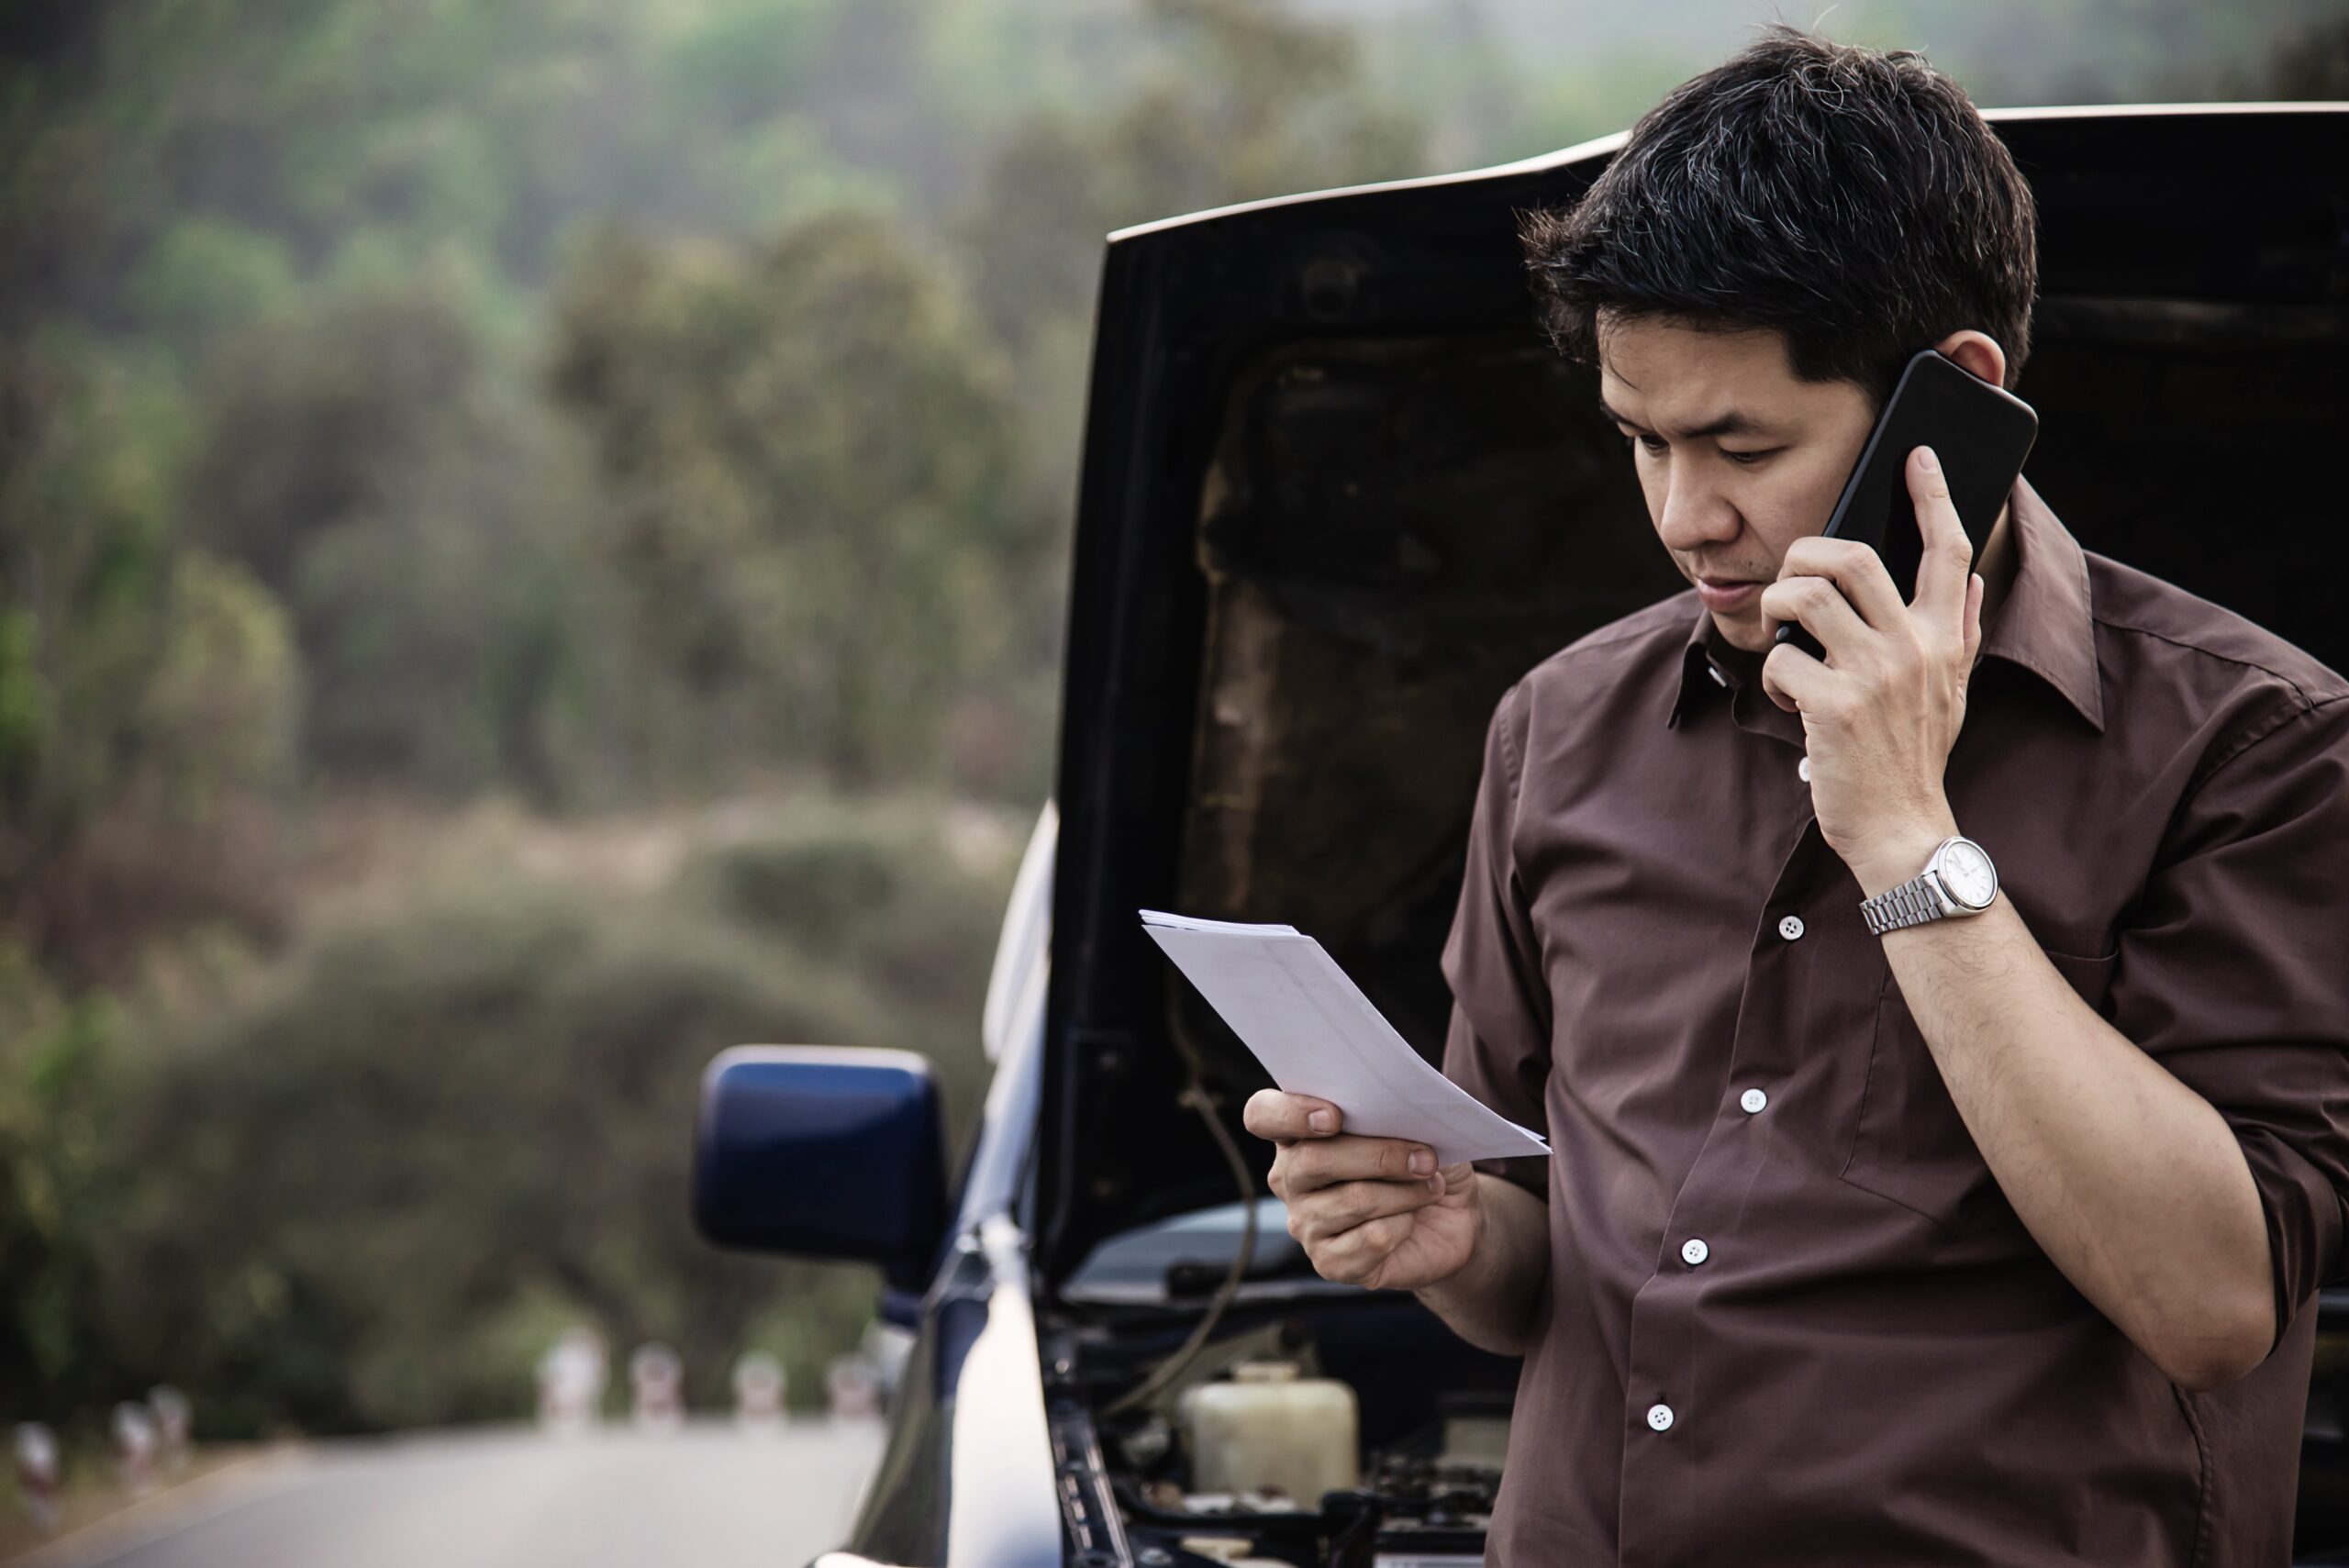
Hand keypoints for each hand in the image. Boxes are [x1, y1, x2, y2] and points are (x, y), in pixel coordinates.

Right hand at [1243, 1089, 1479, 1290]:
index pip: (1262, 1115)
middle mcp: (1291, 1178)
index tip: (1334, 1117)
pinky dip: (1403, 1225)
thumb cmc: (1424, 1160)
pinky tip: (1411, 1220)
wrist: (1450, 1218)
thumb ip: (1397, 1109)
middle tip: (1426, 1157)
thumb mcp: (1417, 1124)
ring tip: (1430, 1186)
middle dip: (1380, 1155)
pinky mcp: (1329, 1262)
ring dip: (1404, 1192)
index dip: (1289, 1113)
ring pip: (1352, 1200)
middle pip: (1312, 1160)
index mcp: (1298, 1131)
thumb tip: (1403, 1107)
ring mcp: (1304, 1223)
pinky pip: (1369, 1240)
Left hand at [1759, 445, 1984, 894]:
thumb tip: (1970, 577)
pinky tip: (1791, 701)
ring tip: (1787, 643)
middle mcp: (1915, 647)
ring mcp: (1876, 674)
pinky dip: (1774, 676)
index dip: (1931, 494)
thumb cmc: (1914, 755)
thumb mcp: (1951, 690)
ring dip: (1777, 610)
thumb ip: (1957, 629)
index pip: (1945, 549)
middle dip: (1803, 553)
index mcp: (1943, 637)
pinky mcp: (1835, 705)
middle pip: (1851, 556)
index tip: (1916, 454)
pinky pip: (1781, 658)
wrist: (1903, 826)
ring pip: (1804, 596)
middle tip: (1792, 576)